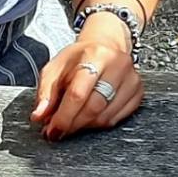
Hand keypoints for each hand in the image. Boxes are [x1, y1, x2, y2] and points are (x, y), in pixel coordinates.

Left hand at [30, 15, 142, 139]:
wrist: (104, 45)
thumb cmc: (78, 58)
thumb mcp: (55, 68)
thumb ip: (45, 92)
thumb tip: (39, 116)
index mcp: (94, 55)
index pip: (78, 93)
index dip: (63, 116)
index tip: (52, 131)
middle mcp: (117, 65)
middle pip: (94, 107)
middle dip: (73, 124)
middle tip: (60, 131)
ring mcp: (131, 79)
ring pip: (106, 116)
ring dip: (85, 126)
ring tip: (72, 123)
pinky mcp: (138, 91)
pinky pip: (117, 119)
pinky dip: (99, 124)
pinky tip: (89, 118)